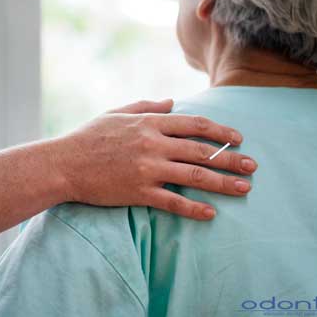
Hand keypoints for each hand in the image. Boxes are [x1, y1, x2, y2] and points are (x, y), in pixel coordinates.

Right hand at [54, 99, 257, 219]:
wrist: (63, 164)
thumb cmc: (87, 137)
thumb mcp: (117, 113)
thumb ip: (146, 106)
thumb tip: (172, 102)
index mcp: (149, 122)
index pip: (195, 124)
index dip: (220, 131)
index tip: (238, 138)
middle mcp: (153, 144)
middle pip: (202, 150)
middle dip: (231, 158)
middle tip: (253, 166)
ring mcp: (147, 169)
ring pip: (194, 175)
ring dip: (223, 183)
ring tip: (244, 188)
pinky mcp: (139, 191)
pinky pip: (173, 201)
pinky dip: (194, 208)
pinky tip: (211, 214)